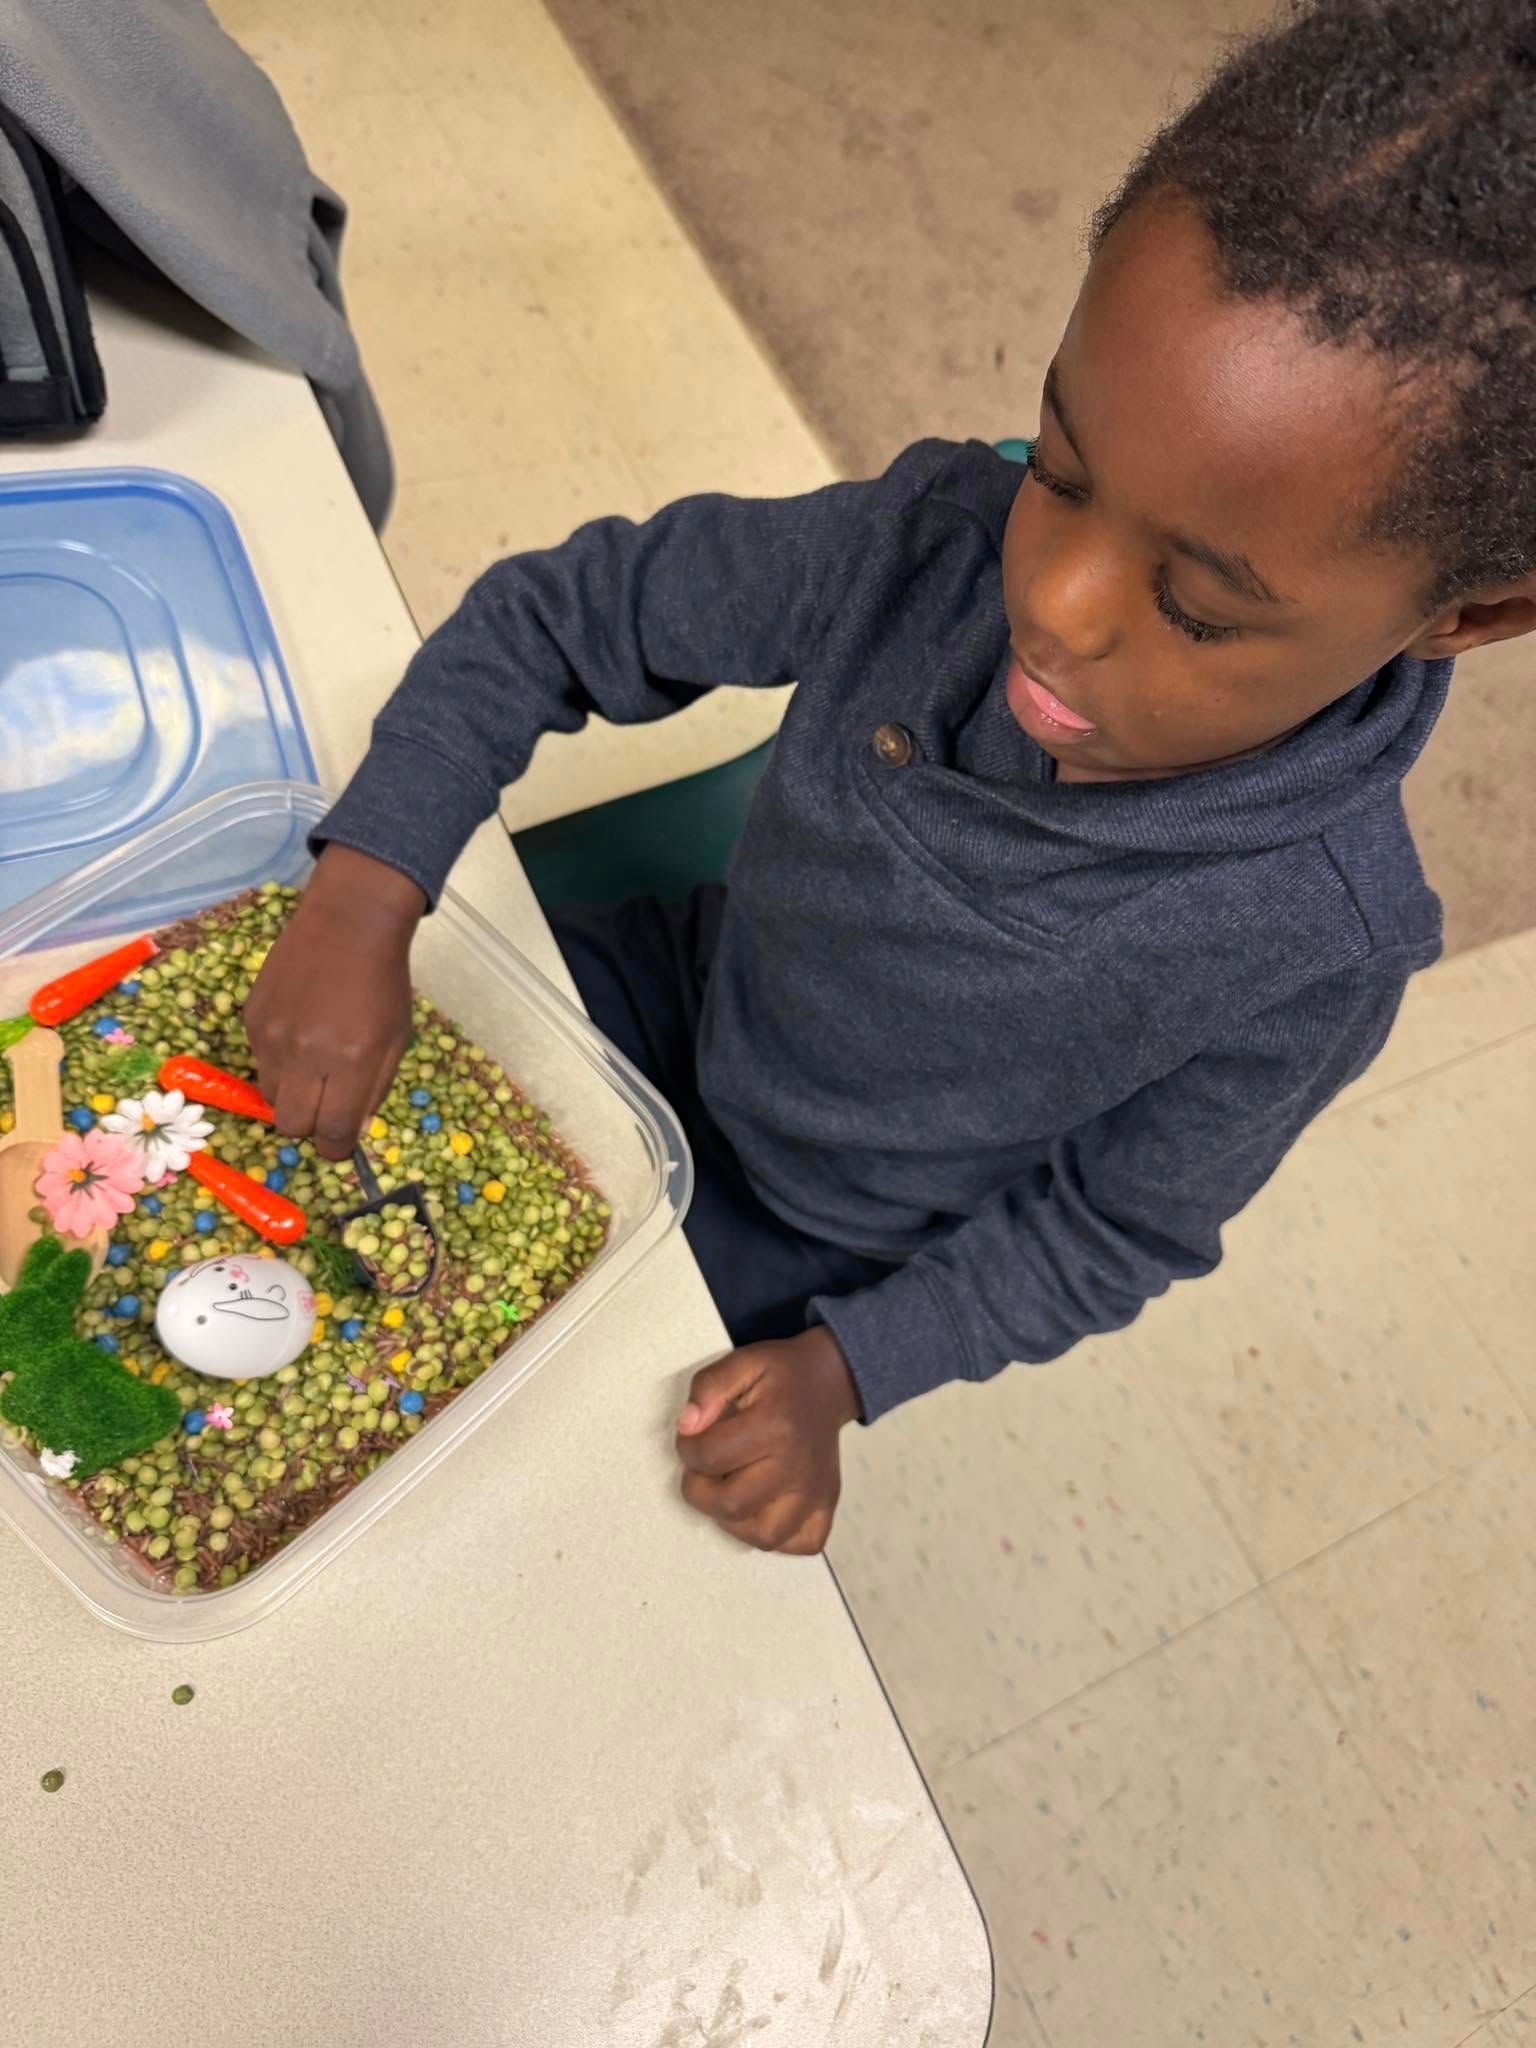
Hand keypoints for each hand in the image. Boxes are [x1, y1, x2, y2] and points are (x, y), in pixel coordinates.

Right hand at [244, 845, 424, 1160]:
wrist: (348, 921)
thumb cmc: (384, 981)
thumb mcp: (397, 1039)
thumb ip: (374, 1089)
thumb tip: (350, 1130)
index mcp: (350, 1062)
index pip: (331, 1134)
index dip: (335, 1147)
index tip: (339, 1142)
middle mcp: (305, 1054)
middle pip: (291, 1126)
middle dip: (310, 1125)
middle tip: (324, 1104)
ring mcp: (272, 1036)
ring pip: (270, 1096)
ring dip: (291, 1092)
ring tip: (313, 1061)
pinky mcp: (251, 1018)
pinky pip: (259, 1061)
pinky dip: (278, 1059)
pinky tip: (299, 1028)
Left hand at [674, 1326, 861, 1553]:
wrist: (829, 1380)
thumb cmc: (781, 1373)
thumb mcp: (742, 1361)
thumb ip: (708, 1388)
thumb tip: (688, 1427)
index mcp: (775, 1425)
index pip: (709, 1456)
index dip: (686, 1447)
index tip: (692, 1437)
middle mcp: (798, 1465)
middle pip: (731, 1505)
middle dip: (700, 1490)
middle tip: (705, 1468)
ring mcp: (816, 1491)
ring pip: (763, 1535)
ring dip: (733, 1519)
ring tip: (729, 1489)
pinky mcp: (826, 1506)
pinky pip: (799, 1543)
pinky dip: (776, 1535)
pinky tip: (761, 1507)